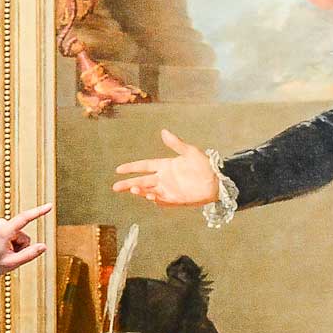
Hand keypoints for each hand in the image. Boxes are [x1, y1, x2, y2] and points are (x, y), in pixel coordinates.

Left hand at [0, 200, 56, 286]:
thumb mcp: (12, 263)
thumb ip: (29, 254)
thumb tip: (43, 246)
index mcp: (4, 231)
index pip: (25, 218)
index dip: (39, 212)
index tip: (49, 205)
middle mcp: (0, 225)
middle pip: (22, 235)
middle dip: (20, 246)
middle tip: (8, 257)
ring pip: (17, 236)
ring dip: (14, 246)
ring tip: (2, 255)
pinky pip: (10, 235)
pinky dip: (9, 244)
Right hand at [109, 130, 223, 207]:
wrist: (218, 180)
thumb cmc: (205, 164)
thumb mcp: (190, 152)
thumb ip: (176, 144)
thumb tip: (163, 131)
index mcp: (165, 165)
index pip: (144, 166)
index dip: (131, 168)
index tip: (118, 169)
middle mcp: (164, 179)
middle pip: (142, 182)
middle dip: (128, 184)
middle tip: (115, 187)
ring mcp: (169, 190)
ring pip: (149, 192)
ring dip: (141, 191)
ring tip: (133, 189)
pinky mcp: (176, 200)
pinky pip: (163, 201)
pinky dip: (156, 199)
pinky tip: (150, 196)